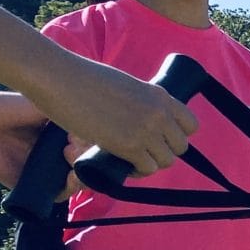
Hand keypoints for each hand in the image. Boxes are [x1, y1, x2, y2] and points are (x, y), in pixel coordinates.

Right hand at [29, 55, 196, 176]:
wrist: (58, 77)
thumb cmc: (82, 79)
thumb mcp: (124, 86)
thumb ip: (138, 101)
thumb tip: (137, 117)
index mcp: (160, 95)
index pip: (191, 125)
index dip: (177, 135)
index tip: (160, 138)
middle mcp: (159, 112)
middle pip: (180, 147)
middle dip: (163, 152)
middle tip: (142, 152)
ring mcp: (146, 129)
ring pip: (166, 161)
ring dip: (150, 164)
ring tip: (132, 160)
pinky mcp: (129, 144)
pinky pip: (147, 168)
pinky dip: (138, 172)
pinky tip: (126, 167)